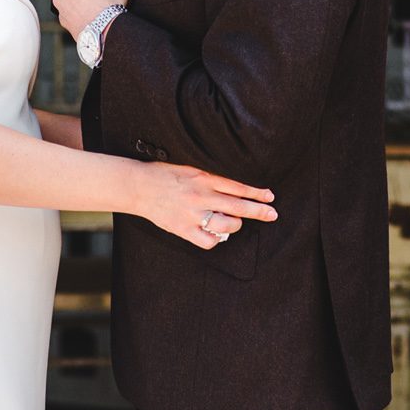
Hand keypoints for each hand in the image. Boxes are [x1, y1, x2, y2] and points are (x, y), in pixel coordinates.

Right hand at [137, 160, 276, 249]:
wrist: (136, 186)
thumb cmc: (161, 174)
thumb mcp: (188, 167)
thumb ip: (209, 176)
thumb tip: (233, 187)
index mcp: (203, 178)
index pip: (238, 187)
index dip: (256, 193)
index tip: (269, 196)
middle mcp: (201, 196)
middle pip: (239, 206)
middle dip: (259, 211)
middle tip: (272, 214)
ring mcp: (192, 214)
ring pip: (227, 225)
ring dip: (235, 225)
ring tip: (234, 223)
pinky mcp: (183, 228)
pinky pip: (208, 241)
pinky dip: (215, 240)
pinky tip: (214, 234)